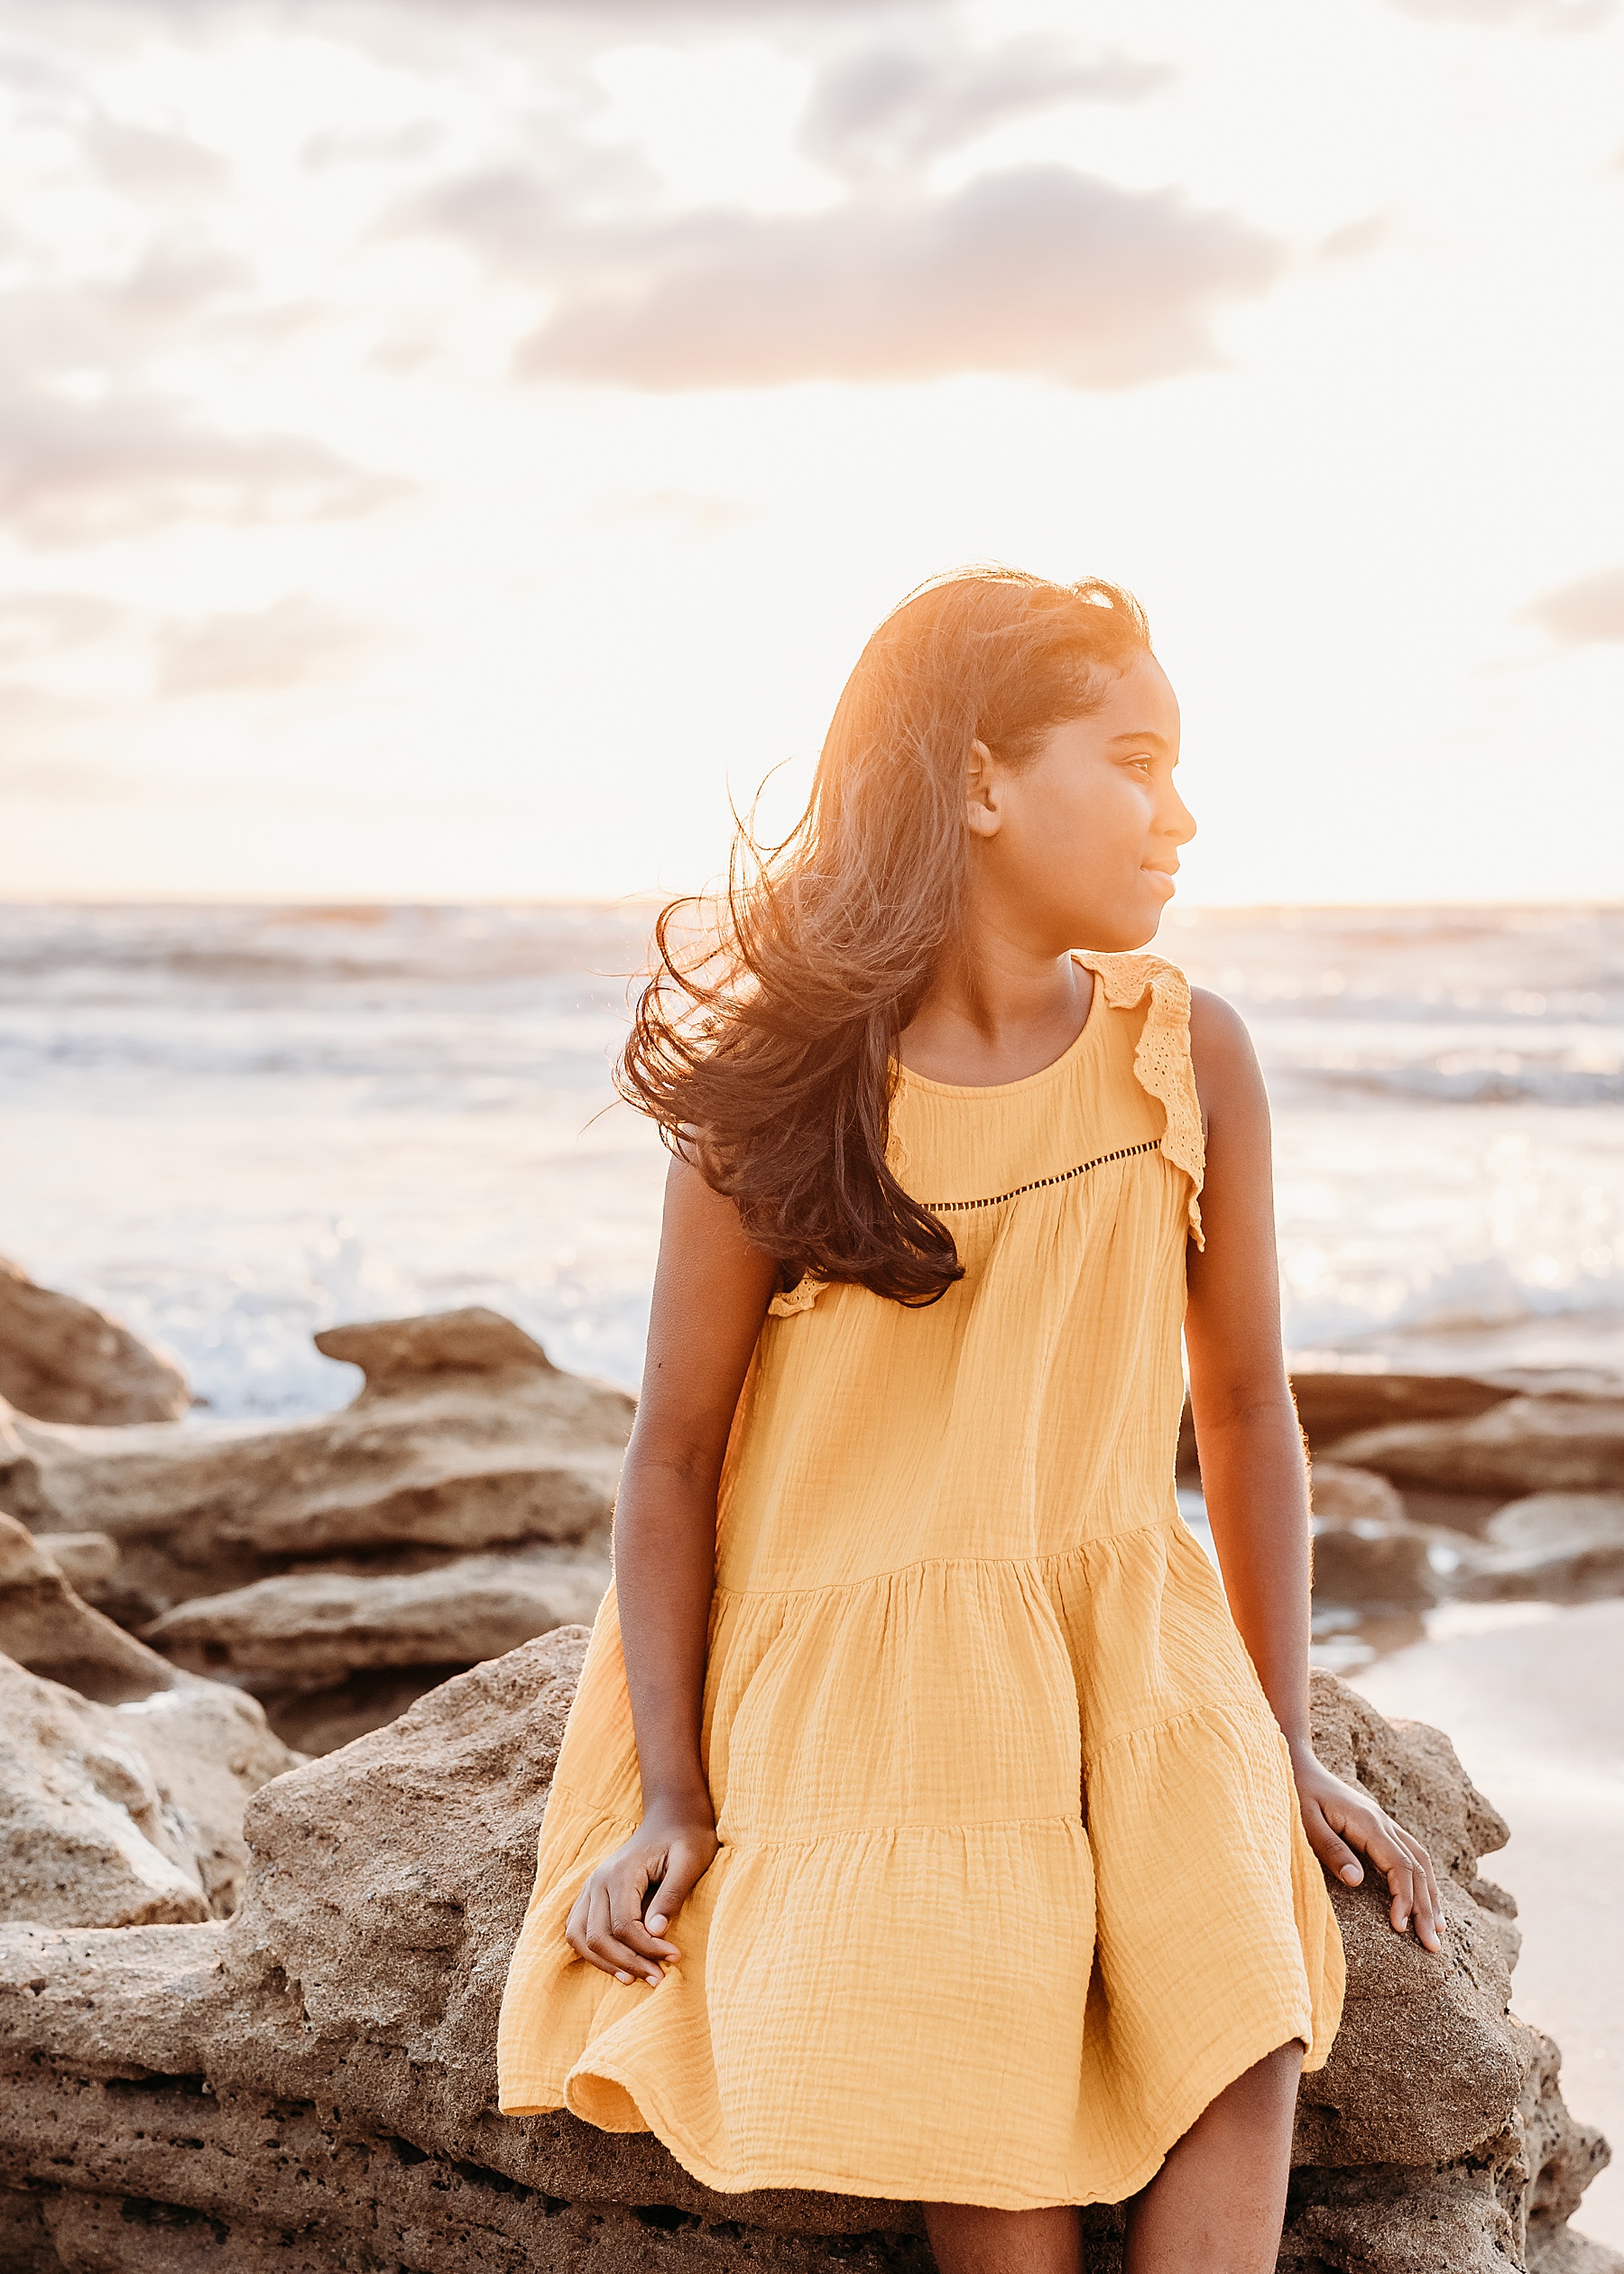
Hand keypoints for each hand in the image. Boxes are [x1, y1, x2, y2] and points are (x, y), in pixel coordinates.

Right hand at [564, 1804, 717, 1986]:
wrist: (671, 1817)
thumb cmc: (686, 1838)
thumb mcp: (690, 1862)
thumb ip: (671, 1895)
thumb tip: (656, 1932)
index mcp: (622, 1871)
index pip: (625, 1924)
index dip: (648, 1948)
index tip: (675, 1958)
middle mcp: (598, 1880)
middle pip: (599, 1936)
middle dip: (629, 1963)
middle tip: (660, 1978)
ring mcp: (591, 1887)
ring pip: (581, 1937)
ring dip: (606, 1963)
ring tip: (636, 1978)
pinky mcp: (591, 1894)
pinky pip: (577, 1930)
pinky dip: (592, 1952)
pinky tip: (617, 1965)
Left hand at [1291, 1745, 1443, 1952]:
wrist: (1297, 1765)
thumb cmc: (1296, 1795)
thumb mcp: (1305, 1822)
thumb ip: (1331, 1849)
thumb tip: (1357, 1881)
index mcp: (1368, 1823)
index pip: (1400, 1865)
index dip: (1404, 1899)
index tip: (1400, 1928)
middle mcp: (1383, 1822)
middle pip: (1417, 1867)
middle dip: (1426, 1908)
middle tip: (1432, 1946)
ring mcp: (1384, 1823)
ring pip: (1420, 1860)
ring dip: (1431, 1896)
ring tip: (1438, 1931)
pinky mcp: (1379, 1828)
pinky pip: (1410, 1854)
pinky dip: (1422, 1880)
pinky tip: (1425, 1900)